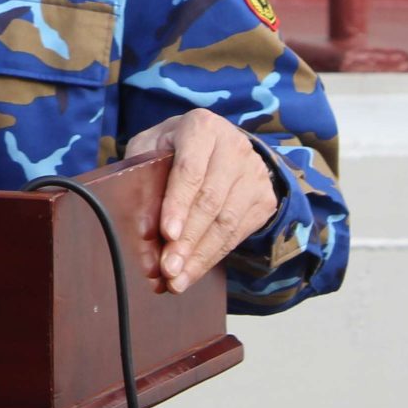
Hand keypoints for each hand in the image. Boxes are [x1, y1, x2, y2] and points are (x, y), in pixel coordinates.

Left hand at [124, 109, 278, 292]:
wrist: (215, 144)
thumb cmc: (172, 148)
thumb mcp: (149, 149)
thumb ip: (142, 179)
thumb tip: (145, 229)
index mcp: (201, 127)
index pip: (190, 170)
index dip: (178, 204)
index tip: (167, 234)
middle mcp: (234, 146)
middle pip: (210, 201)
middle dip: (188, 240)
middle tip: (168, 269)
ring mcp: (254, 172)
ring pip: (227, 222)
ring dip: (200, 255)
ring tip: (177, 280)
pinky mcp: (265, 197)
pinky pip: (239, 233)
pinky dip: (214, 256)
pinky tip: (194, 271)